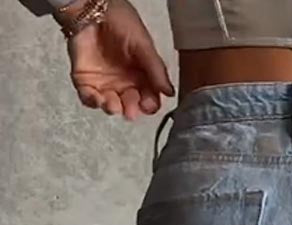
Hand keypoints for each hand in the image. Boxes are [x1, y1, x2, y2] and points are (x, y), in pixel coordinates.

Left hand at [62, 0, 174, 118]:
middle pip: (131, 105)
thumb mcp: (144, 44)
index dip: (149, 104)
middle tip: (130, 109)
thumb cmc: (119, 21)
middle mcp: (124, 82)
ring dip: (113, 108)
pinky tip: (97, 98)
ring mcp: (104, 82)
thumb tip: (170, 93)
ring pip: (111, 105)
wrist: (91, 9)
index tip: (147, 104)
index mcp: (141, 75)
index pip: (149, 98)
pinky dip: (92, 102)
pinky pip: (89, 98)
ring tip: (113, 105)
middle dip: (131, 109)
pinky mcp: (85, 80)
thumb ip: (156, 70)